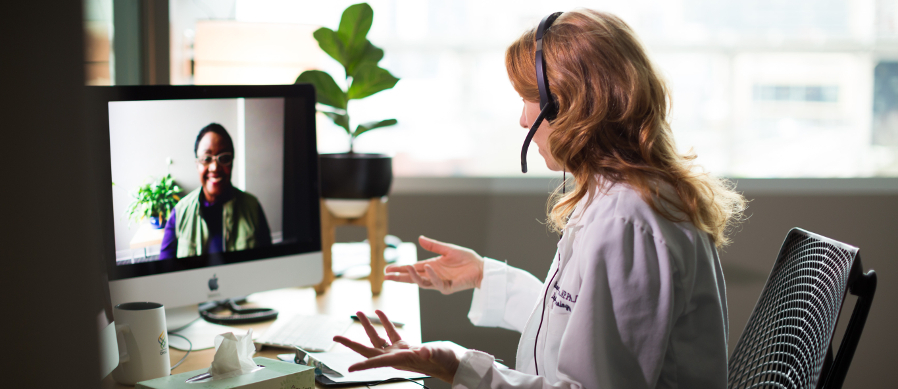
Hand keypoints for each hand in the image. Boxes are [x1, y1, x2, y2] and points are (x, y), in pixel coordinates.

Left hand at [333, 310, 459, 382]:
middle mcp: (395, 357)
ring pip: (377, 338)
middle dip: (351, 343)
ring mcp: (399, 351)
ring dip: (367, 326)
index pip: (377, 362)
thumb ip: (429, 352)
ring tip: (358, 313)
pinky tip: (379, 313)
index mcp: (400, 360)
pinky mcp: (406, 346)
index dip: (362, 365)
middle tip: (335, 337)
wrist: (454, 364)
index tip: (349, 369)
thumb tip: (422, 351)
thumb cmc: (446, 361)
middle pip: (368, 350)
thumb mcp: (437, 355)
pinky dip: (384, 322)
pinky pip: (390, 333)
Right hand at [384, 236, 484, 293]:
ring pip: (422, 282)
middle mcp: (432, 275)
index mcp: (431, 266)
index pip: (412, 268)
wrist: (480, 267)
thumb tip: (419, 238)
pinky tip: (428, 268)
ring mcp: (439, 283)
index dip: (399, 269)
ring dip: (413, 276)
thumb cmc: (465, 258)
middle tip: (386, 276)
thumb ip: (433, 245)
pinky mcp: (447, 288)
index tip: (387, 269)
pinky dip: (432, 276)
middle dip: (399, 277)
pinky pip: (437, 283)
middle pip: (412, 278)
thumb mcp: (447, 249)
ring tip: (406, 267)